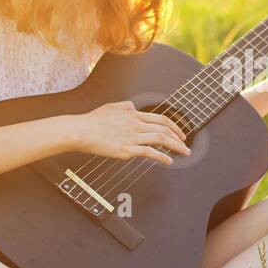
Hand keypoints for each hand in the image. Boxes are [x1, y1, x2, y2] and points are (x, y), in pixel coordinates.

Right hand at [69, 101, 190, 164]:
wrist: (81, 131)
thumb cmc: (93, 121)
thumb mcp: (111, 107)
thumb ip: (124, 106)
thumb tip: (133, 106)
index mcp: (134, 115)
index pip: (161, 119)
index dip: (174, 126)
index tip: (181, 133)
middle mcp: (136, 124)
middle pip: (164, 130)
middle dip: (179, 138)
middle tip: (186, 146)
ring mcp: (132, 137)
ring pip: (160, 140)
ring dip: (176, 147)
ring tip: (184, 153)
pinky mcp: (126, 149)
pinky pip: (149, 152)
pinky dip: (162, 156)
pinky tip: (168, 161)